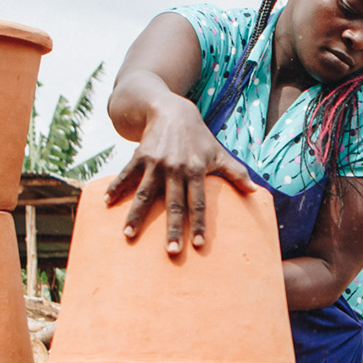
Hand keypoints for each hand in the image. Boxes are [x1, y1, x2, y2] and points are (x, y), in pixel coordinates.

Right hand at [103, 95, 254, 253]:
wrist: (170, 109)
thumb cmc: (198, 137)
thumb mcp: (218, 152)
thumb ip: (236, 173)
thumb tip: (256, 191)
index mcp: (195, 170)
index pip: (198, 202)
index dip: (200, 223)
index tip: (199, 245)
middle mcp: (175, 168)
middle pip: (174, 204)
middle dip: (172, 229)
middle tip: (171, 252)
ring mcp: (155, 162)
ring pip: (145, 193)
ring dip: (136, 215)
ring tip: (127, 236)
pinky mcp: (139, 156)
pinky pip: (126, 175)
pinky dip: (115, 188)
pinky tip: (106, 204)